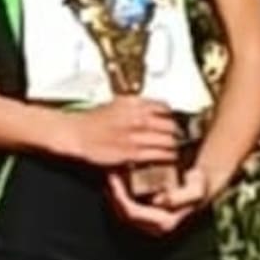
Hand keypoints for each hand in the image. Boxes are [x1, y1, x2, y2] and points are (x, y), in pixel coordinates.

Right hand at [52, 96, 179, 166]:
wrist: (77, 133)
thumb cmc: (94, 119)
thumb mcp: (118, 103)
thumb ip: (138, 105)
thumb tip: (155, 107)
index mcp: (134, 103)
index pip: (164, 106)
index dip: (172, 114)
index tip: (176, 118)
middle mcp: (137, 117)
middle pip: (169, 123)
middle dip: (177, 130)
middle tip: (181, 134)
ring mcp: (135, 136)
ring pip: (166, 139)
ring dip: (175, 144)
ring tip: (178, 146)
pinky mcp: (132, 152)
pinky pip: (157, 154)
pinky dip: (167, 155)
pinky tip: (170, 156)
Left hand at [106, 166, 210, 235]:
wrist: (202, 188)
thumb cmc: (198, 188)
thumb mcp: (195, 190)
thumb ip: (180, 197)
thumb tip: (159, 201)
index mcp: (163, 223)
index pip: (133, 214)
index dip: (120, 198)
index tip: (115, 181)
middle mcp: (154, 226)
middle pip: (124, 214)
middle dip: (114, 195)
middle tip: (110, 175)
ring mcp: (149, 221)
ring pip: (124, 211)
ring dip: (115, 195)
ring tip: (112, 176)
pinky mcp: (146, 214)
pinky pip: (128, 206)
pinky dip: (121, 194)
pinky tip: (119, 180)